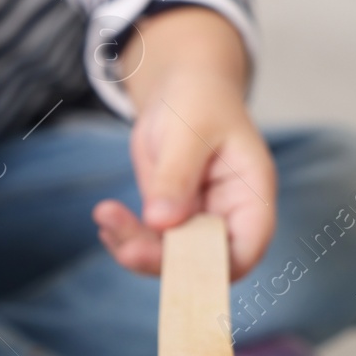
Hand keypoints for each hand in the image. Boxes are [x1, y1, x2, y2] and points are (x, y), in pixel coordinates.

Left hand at [91, 7, 275, 279]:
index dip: (216, 268)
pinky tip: (105, 220)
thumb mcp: (188, 132)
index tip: (175, 264)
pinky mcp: (170, 216)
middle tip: (124, 246)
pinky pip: (150, 239)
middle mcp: (228, 214)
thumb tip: (161, 221)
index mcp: (250, 194)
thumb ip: (176, 176)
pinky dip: (126, 235)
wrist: (181, 87)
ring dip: (134, 245)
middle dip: (162, 259)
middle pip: (202, 260)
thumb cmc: (199, 100)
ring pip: (170, 254)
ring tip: (105, 217)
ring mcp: (198, 219)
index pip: (246, 248)